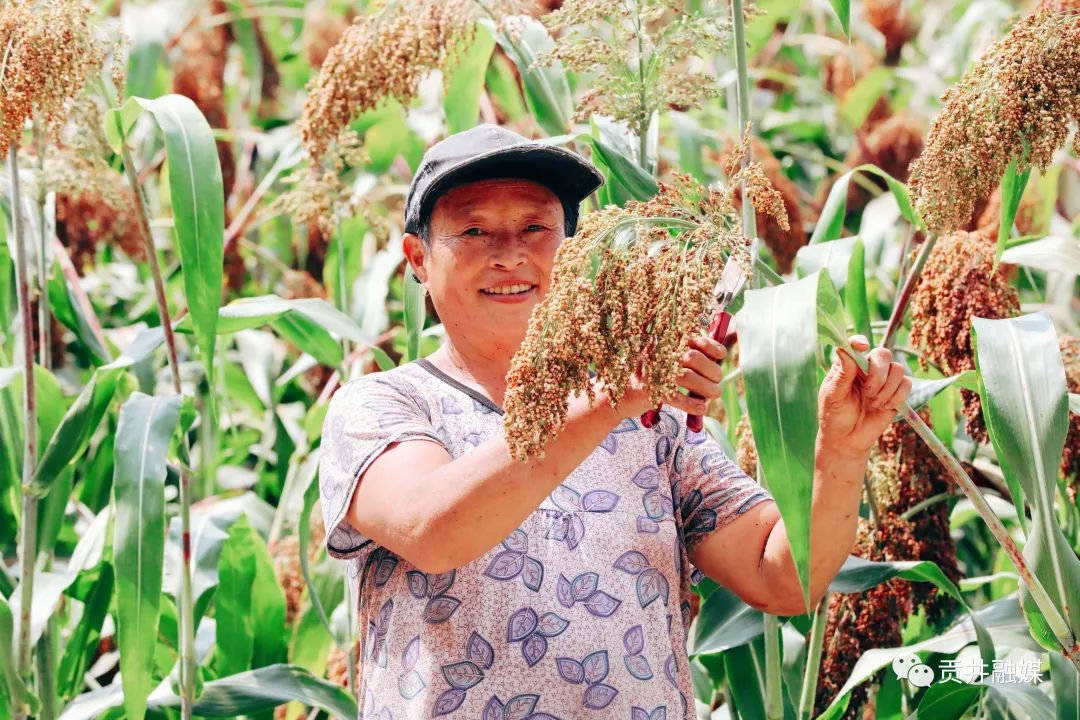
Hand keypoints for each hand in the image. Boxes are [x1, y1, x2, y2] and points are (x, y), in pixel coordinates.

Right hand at [620, 335, 727, 417]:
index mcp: (662, 342)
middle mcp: (656, 353)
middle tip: (718, 381)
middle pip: (693, 358)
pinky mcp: (648, 391)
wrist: (617, 395)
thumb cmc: (646, 377)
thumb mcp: (661, 360)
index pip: (691, 338)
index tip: (721, 355)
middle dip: (711, 370)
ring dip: (706, 388)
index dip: (710, 345)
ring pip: (687, 377)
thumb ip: (682, 357)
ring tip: (714, 394)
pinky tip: (701, 408)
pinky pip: (676, 398)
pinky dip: (691, 404)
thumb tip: (714, 360)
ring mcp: (651, 371)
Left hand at [818, 335, 911, 458]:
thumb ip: (841, 374)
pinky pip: (906, 384)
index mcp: (848, 365)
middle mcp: (867, 368)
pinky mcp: (896, 393)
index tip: (862, 347)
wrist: (847, 439)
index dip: (860, 342)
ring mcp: (883, 380)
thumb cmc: (834, 416)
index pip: (856, 345)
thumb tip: (844, 350)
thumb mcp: (833, 396)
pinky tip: (883, 406)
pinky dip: (896, 397)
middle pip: (884, 354)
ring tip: (873, 403)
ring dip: (886, 389)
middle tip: (868, 392)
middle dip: (879, 374)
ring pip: (898, 369)